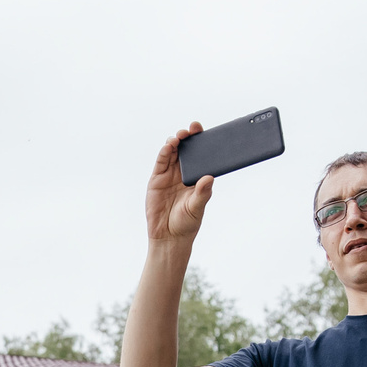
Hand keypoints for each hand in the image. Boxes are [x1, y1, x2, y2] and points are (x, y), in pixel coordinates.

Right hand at [142, 124, 214, 245]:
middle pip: (186, 150)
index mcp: (196, 177)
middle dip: (189, 137)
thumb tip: (209, 178)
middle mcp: (183, 173)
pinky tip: (169, 146)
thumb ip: (202, 193)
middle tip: (193, 129)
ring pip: (173, 152)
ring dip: (176, 142)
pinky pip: (161, 162)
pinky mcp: (157, 179)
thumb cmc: (186, 223)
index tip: (206, 133)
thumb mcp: (197, 208)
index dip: (202, 142)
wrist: (168, 237)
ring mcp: (169, 175)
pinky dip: (164, 152)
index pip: (201, 156)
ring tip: (180, 137)